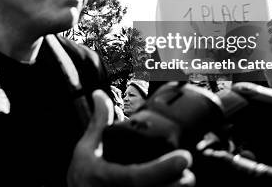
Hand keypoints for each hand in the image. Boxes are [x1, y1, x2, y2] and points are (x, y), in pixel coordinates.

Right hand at [67, 90, 194, 186]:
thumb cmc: (83, 180)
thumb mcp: (86, 150)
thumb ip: (98, 124)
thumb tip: (100, 94)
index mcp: (109, 177)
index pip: (138, 176)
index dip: (163, 169)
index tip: (184, 158)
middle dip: (179, 182)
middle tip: (188, 169)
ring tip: (184, 179)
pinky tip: (172, 186)